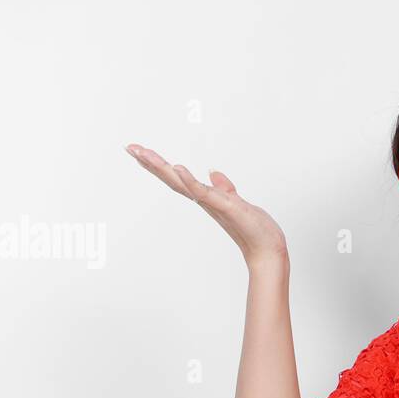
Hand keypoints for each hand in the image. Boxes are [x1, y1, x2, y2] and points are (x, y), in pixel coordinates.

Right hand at [125, 143, 288, 272]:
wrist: (267, 248)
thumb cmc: (253, 228)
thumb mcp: (235, 201)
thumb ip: (223, 187)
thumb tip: (214, 173)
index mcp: (205, 197)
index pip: (177, 178)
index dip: (158, 166)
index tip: (139, 151)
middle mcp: (204, 201)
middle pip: (172, 179)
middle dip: (151, 164)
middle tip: (131, 148)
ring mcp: (212, 204)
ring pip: (182, 184)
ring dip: (163, 169)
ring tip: (145, 154)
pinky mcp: (225, 207)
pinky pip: (204, 193)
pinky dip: (190, 181)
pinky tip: (178, 169)